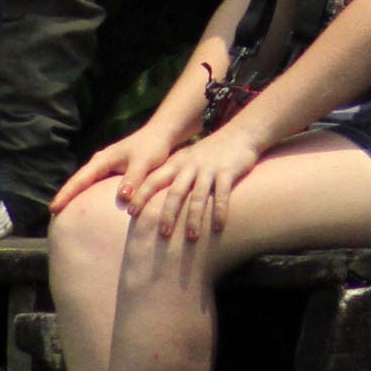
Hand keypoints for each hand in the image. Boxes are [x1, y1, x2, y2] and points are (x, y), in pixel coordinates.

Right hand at [50, 119, 186, 219]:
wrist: (162, 134)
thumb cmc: (153, 147)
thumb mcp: (143, 164)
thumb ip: (133, 179)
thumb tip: (122, 198)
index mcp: (103, 160)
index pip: (80, 180)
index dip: (66, 194)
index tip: (53, 208)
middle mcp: (100, 162)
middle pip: (78, 181)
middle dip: (65, 196)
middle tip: (52, 214)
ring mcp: (106, 166)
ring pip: (85, 183)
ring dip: (75, 195)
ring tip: (64, 212)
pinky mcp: (113, 171)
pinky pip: (95, 184)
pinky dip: (88, 194)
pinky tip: (86, 204)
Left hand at [121, 122, 264, 241]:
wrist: (239, 133)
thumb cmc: (210, 153)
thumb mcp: (187, 159)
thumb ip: (173, 174)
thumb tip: (154, 198)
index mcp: (177, 163)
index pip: (154, 180)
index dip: (142, 196)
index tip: (131, 213)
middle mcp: (190, 166)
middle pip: (174, 192)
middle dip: (167, 214)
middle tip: (162, 234)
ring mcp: (208, 169)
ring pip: (197, 196)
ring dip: (193, 218)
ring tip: (191, 238)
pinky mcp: (227, 172)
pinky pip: (221, 195)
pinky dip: (219, 212)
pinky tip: (218, 228)